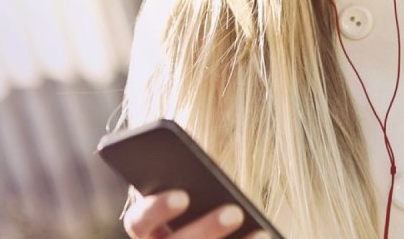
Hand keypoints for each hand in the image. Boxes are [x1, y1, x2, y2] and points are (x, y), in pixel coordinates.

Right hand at [123, 190, 270, 238]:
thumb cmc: (199, 202)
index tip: (183, 196)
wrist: (209, 231)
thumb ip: (191, 183)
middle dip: (206, 230)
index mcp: (146, 230)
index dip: (157, 210)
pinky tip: (264, 236)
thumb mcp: (192, 191)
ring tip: (261, 232)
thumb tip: (207, 171)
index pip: (139, 222)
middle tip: (234, 211)